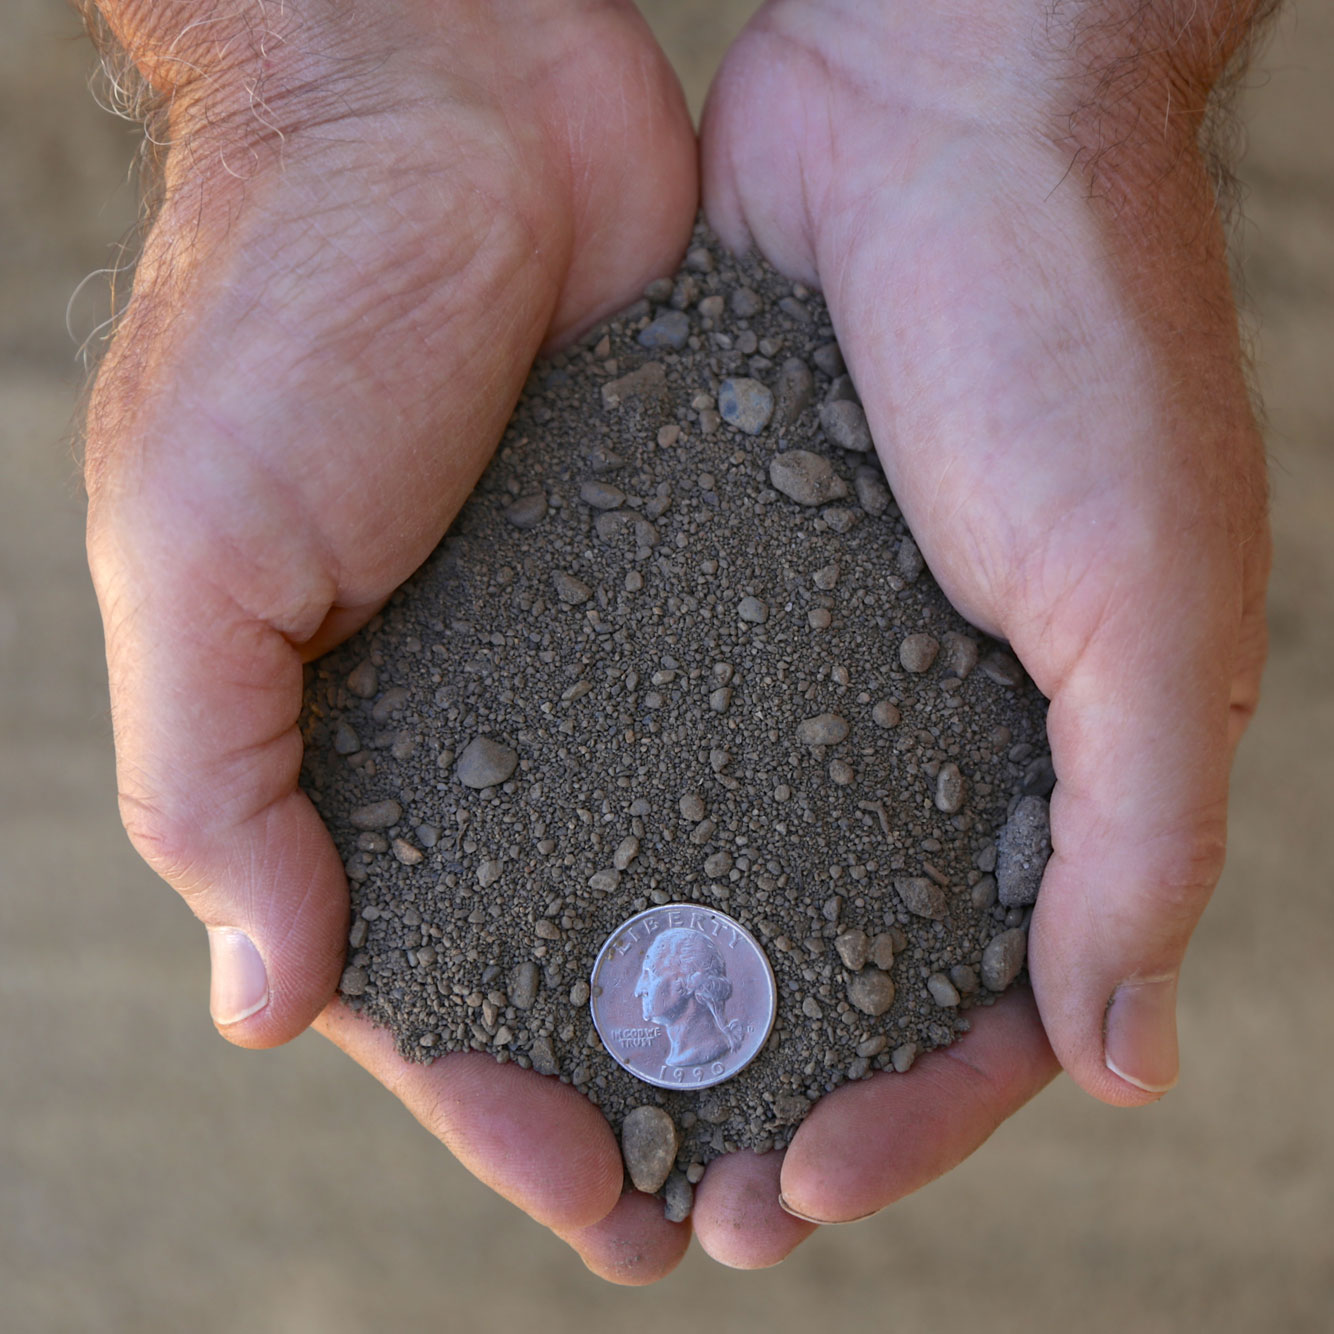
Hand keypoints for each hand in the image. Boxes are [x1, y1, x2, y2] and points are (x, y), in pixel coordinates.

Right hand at [84, 0, 703, 1279]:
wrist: (440, 104)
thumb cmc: (282, 307)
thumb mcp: (196, 555)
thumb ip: (216, 779)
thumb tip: (267, 998)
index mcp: (338, 736)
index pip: (414, 972)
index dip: (492, 1100)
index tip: (596, 1202)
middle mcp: (476, 709)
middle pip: (560, 940)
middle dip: (634, 1071)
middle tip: (731, 1201)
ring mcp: (592, 638)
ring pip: (669, 846)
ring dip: (730, 970)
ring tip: (817, 1086)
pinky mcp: (690, 556)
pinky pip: (747, 709)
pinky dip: (789, 804)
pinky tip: (860, 893)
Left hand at [696, 0, 1268, 1242]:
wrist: (940, 116)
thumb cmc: (1079, 330)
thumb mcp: (1149, 596)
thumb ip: (1140, 826)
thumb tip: (1122, 1053)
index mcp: (1055, 754)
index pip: (992, 999)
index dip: (910, 1117)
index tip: (796, 1193)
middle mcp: (926, 723)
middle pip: (849, 961)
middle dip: (772, 1087)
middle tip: (678, 1200)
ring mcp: (810, 652)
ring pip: (742, 864)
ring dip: (677, 984)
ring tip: (587, 1087)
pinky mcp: (712, 568)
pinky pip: (662, 726)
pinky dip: (614, 820)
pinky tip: (537, 900)